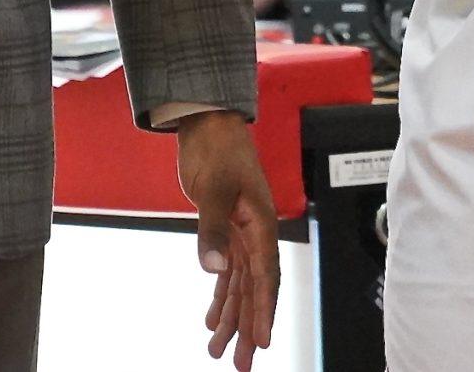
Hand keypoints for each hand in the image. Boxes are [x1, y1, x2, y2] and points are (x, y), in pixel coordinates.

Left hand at [178, 110, 279, 366]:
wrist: (208, 125)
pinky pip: (227, 273)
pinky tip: (211, 319)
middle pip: (255, 290)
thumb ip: (212, 230)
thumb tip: (212, 269)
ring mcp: (241, 235)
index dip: (264, 311)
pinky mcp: (226, 232)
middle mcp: (255, 235)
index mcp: (261, 226)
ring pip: (239, 287)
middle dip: (248, 328)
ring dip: (231, 319)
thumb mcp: (212, 190)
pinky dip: (220, 297)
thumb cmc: (217, 150)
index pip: (265, 277)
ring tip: (219, 351)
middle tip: (242, 364)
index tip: (262, 342)